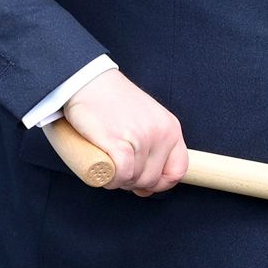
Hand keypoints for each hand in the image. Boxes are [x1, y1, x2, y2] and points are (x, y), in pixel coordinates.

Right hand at [61, 71, 186, 196]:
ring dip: (118, 181)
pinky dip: (111, 180)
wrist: (88, 81)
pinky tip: (103, 172)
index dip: (162, 184)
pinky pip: (121, 175)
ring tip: (108, 168)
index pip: (178, 170)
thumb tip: (149, 184)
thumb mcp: (145, 118)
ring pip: (134, 179)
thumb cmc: (112, 101)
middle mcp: (161, 134)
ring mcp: (142, 139)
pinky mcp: (120, 143)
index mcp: (171, 129)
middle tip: (118, 174)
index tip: (145, 186)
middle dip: (134, 183)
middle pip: (152, 179)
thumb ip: (152, 142)